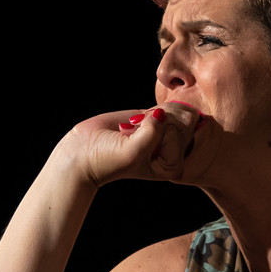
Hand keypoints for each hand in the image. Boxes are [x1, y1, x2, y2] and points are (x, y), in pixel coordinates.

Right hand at [65, 102, 201, 186]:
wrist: (84, 152)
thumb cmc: (108, 159)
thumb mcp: (133, 152)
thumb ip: (152, 133)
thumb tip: (163, 112)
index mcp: (173, 165)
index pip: (182, 133)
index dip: (158, 131)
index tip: (138, 143)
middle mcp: (174, 152)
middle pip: (185, 120)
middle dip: (160, 120)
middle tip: (138, 134)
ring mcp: (167, 135)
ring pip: (177, 110)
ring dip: (154, 114)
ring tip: (136, 130)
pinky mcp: (157, 122)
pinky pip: (167, 106)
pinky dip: (150, 110)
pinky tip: (136, 123)